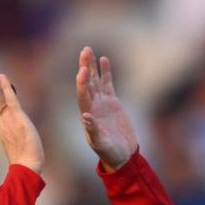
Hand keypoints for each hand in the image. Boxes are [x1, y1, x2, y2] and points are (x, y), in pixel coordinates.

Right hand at [0, 59, 43, 173]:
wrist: (27, 166)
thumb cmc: (22, 155)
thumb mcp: (14, 138)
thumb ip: (10, 129)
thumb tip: (9, 125)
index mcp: (0, 122)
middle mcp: (1, 118)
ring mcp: (7, 118)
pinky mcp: (16, 119)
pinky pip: (8, 100)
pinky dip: (4, 88)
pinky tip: (0, 76)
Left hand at [76, 46, 138, 169]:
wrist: (122, 155)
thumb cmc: (109, 152)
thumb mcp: (100, 144)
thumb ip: (93, 131)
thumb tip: (85, 117)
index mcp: (87, 115)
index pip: (82, 95)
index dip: (82, 83)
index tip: (82, 71)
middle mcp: (92, 106)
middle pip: (87, 83)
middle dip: (85, 67)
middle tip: (84, 51)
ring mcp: (102, 103)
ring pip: (95, 80)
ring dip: (92, 66)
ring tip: (89, 50)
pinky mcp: (112, 102)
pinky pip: (107, 83)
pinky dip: (106, 72)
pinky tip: (104, 59)